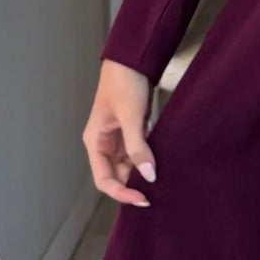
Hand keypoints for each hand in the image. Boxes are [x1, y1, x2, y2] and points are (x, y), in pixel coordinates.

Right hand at [83, 60, 156, 205]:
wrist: (132, 60)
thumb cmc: (123, 83)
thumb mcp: (131, 116)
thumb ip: (138, 147)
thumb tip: (148, 175)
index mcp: (95, 142)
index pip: (104, 180)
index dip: (121, 193)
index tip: (143, 198)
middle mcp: (104, 145)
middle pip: (118, 176)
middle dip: (136, 184)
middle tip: (159, 192)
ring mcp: (119, 140)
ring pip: (130, 167)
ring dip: (144, 172)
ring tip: (164, 179)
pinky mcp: (132, 133)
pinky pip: (140, 154)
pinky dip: (150, 159)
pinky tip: (164, 163)